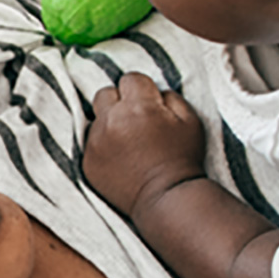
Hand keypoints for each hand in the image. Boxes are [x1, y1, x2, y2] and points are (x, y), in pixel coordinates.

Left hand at [82, 72, 206, 217]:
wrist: (167, 198)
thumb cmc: (183, 159)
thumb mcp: (191, 120)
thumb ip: (170, 96)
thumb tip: (153, 91)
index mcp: (138, 106)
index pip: (129, 79)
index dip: (141, 90)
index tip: (149, 105)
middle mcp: (112, 120)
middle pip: (105, 93)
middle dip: (119, 102)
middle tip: (136, 120)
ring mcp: (96, 142)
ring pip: (96, 118)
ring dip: (109, 124)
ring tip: (128, 142)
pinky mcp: (88, 161)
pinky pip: (90, 142)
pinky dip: (102, 146)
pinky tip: (120, 158)